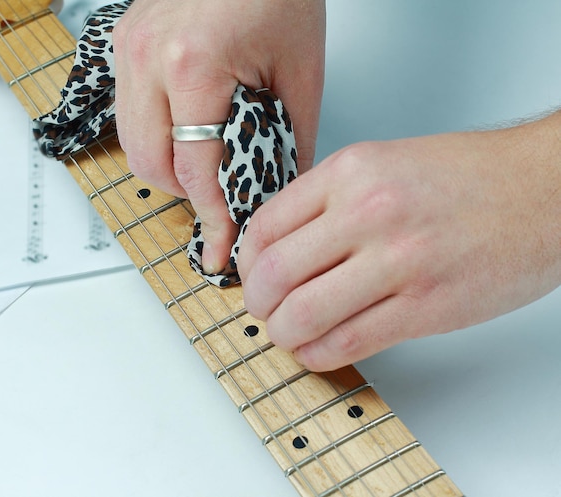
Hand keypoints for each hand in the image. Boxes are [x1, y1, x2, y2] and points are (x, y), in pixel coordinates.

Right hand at [113, 0, 325, 272]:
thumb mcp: (301, 72)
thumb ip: (290, 140)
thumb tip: (277, 193)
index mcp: (193, 65)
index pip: (197, 169)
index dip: (213, 216)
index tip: (221, 248)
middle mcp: (147, 58)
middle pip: (151, 166)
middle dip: (188, 195)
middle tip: (223, 201)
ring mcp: (128, 50)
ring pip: (133, 145)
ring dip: (171, 169)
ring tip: (209, 168)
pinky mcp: (123, 45)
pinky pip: (130, 115)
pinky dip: (159, 138)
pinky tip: (188, 136)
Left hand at [238, 112, 560, 370]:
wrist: (544, 189)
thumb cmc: (469, 177)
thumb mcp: (384, 162)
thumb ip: (329, 200)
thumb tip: (282, 245)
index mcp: (351, 172)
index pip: (265, 227)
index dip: (246, 262)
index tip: (253, 276)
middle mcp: (368, 212)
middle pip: (272, 275)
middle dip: (257, 304)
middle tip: (264, 311)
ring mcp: (398, 262)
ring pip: (301, 315)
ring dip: (283, 334)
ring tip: (289, 333)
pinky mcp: (426, 307)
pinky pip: (346, 343)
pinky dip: (317, 354)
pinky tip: (317, 350)